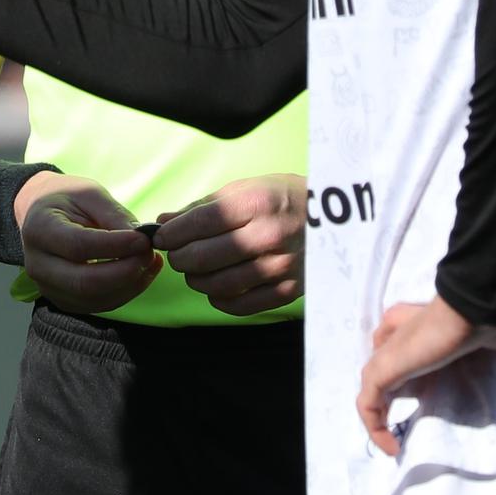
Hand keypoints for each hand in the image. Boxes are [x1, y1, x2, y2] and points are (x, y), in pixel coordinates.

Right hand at [19, 177, 160, 312]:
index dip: (115, 246)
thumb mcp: (89, 193)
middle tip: (149, 253)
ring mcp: (49, 288)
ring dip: (131, 284)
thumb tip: (142, 239)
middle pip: (84, 282)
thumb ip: (114, 215)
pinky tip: (142, 272)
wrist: (42, 215)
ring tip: (151, 260)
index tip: (143, 239)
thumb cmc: (67, 199)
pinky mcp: (65, 301)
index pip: (78, 246)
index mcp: (40, 230)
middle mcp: (38, 265)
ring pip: (95, 298)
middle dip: (125, 271)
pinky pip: (100, 304)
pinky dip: (127, 291)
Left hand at [151, 175, 306, 316]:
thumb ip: (204, 206)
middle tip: (177, 253)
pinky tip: (217, 287)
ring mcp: (279, 267)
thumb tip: (164, 221)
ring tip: (196, 269)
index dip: (171, 233)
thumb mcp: (247, 188)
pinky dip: (218, 299)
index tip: (162, 236)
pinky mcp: (287, 290)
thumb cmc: (283, 198)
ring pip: (216, 285)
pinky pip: (239, 305)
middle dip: (179, 257)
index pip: (198, 224)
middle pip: (202, 257)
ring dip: (195, 279)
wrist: (333, 219)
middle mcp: (268, 236)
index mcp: (255, 204)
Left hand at [354, 290, 495, 458]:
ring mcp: (392, 354)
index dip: (411, 361)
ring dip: (382, 411)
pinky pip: (368, 404)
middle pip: (385, 362)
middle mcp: (404, 335)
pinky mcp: (385, 371)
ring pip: (374, 384)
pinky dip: (375, 426)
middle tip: (413, 414)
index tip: (427, 387)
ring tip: (401, 440)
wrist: (479, 308)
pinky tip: (393, 449)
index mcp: (430, 322)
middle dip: (394, 385)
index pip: (407, 339)